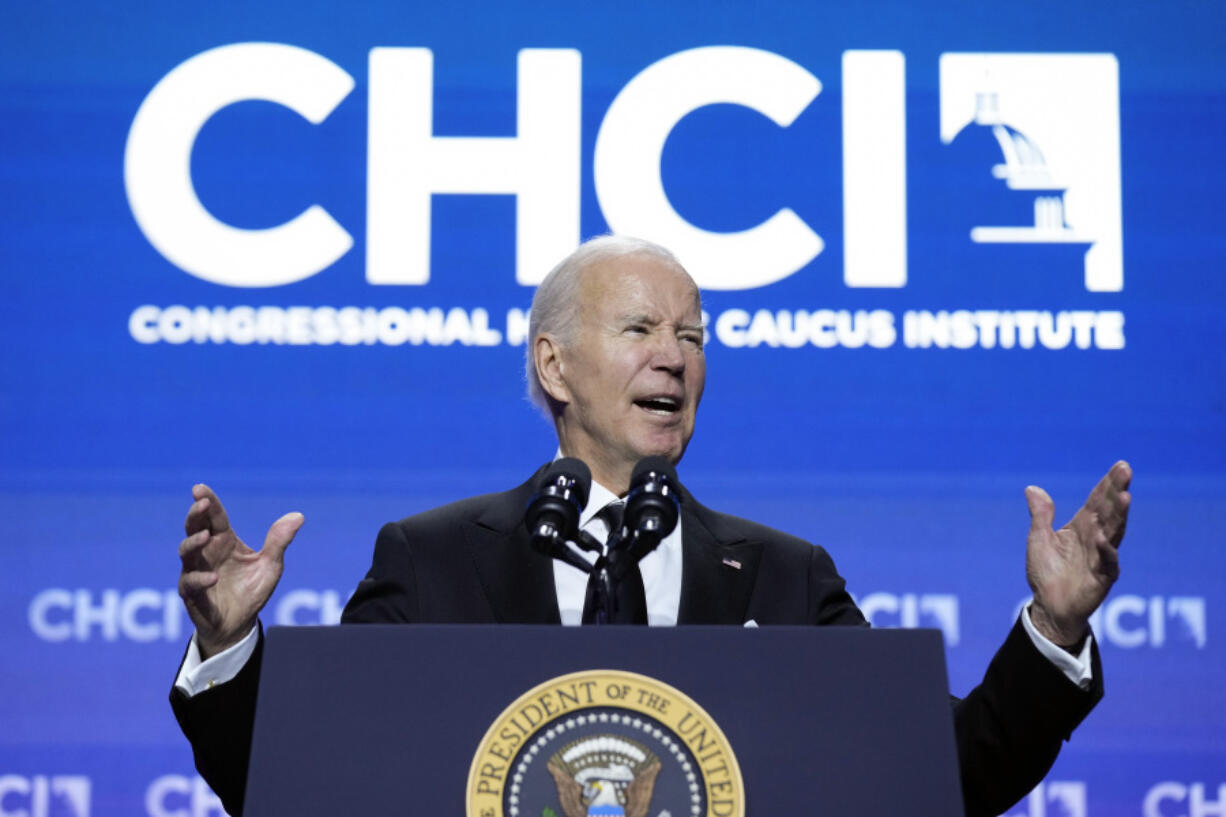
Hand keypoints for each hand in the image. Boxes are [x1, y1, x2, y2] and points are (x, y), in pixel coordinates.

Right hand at [178, 484, 303, 658]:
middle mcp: (207, 552)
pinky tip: (213, 577)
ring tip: (206, 536)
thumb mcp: (270, 565)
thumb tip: (299, 516)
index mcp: (225, 541)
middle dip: (196, 515)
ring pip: (187, 551)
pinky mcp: (192, 593)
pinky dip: (200, 578)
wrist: (239, 624)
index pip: (215, 517)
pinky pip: (190, 583)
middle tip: (201, 504)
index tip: (200, 488)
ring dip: (194, 542)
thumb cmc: (252, 590)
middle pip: (195, 528)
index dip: (208, 501)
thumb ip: (279, 541)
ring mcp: (196, 571)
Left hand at [1026, 461, 1131, 646]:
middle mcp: (1096, 537)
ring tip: (1124, 495)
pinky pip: (1107, 562)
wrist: (1049, 606)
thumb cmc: (1046, 572)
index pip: (1097, 501)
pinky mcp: (1103, 577)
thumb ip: (1041, 515)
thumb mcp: (1038, 539)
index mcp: (1082, 526)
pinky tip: (1102, 538)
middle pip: (1109, 510)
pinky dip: (1105, 550)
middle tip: (1126, 470)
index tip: (1120, 465)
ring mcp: (1102, 556)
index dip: (1108, 484)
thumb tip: (1032, 488)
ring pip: (1113, 531)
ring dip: (1119, 514)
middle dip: (1118, 490)